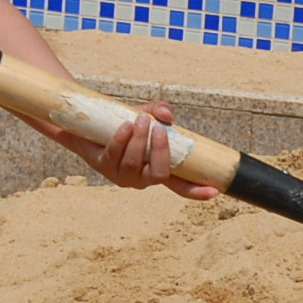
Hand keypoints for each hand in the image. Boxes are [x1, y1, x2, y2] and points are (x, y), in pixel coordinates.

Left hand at [72, 101, 218, 199]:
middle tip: (158, 129)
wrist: (88, 122)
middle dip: (160, 152)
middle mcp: (142, 178)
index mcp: (157, 169)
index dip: (197, 190)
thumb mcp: (146, 114)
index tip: (215, 190)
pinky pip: (115, 156)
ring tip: (140, 120)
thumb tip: (167, 115)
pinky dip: (121, 140)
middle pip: (158, 174)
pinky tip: (125, 126)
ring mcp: (122, 175)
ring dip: (138, 141)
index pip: (180, 185)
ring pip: (134, 164)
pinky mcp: (103, 166)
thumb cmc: (123, 121)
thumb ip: (158, 111)